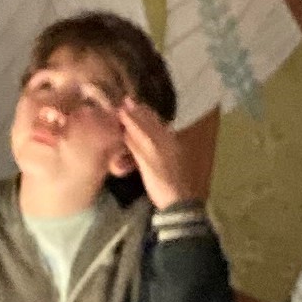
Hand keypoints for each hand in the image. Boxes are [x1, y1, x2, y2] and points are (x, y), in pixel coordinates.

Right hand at [116, 94, 207, 209]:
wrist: (179, 201)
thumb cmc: (161, 183)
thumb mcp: (146, 164)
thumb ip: (137, 144)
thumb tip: (125, 128)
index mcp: (160, 141)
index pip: (143, 123)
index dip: (132, 115)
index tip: (122, 104)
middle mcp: (167, 140)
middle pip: (151, 122)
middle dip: (140, 112)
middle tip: (128, 100)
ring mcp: (171, 147)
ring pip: (158, 126)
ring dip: (147, 116)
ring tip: (138, 107)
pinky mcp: (173, 154)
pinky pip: (163, 134)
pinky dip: (155, 126)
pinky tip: (154, 126)